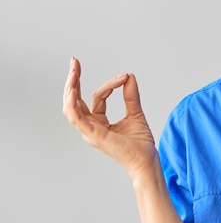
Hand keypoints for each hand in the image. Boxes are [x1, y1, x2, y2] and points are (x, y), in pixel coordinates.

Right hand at [62, 57, 157, 178]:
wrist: (147, 160)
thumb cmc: (140, 144)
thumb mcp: (135, 113)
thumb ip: (130, 95)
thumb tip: (129, 76)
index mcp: (99, 122)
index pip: (97, 97)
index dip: (110, 84)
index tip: (125, 77)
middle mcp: (91, 127)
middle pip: (75, 100)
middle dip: (73, 80)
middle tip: (74, 62)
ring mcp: (90, 131)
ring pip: (71, 107)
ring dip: (70, 87)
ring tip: (73, 70)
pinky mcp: (93, 135)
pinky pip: (77, 117)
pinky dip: (73, 103)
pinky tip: (73, 89)